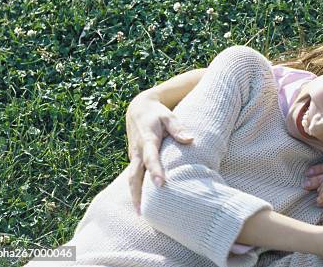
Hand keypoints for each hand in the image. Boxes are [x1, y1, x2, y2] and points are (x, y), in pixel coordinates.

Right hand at [126, 92, 192, 212]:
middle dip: (137, 193)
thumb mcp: (169, 116)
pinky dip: (136, 189)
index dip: (155, 171)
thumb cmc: (157, 114)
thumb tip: (190, 139)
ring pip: (132, 178)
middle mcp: (138, 151)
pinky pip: (134, 176)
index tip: (161, 184)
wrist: (138, 109)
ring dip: (135, 195)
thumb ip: (178, 128)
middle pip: (134, 175)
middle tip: (142, 211)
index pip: (151, 158)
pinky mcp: (134, 159)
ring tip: (141, 213)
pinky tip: (143, 202)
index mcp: (147, 140)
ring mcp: (134, 156)